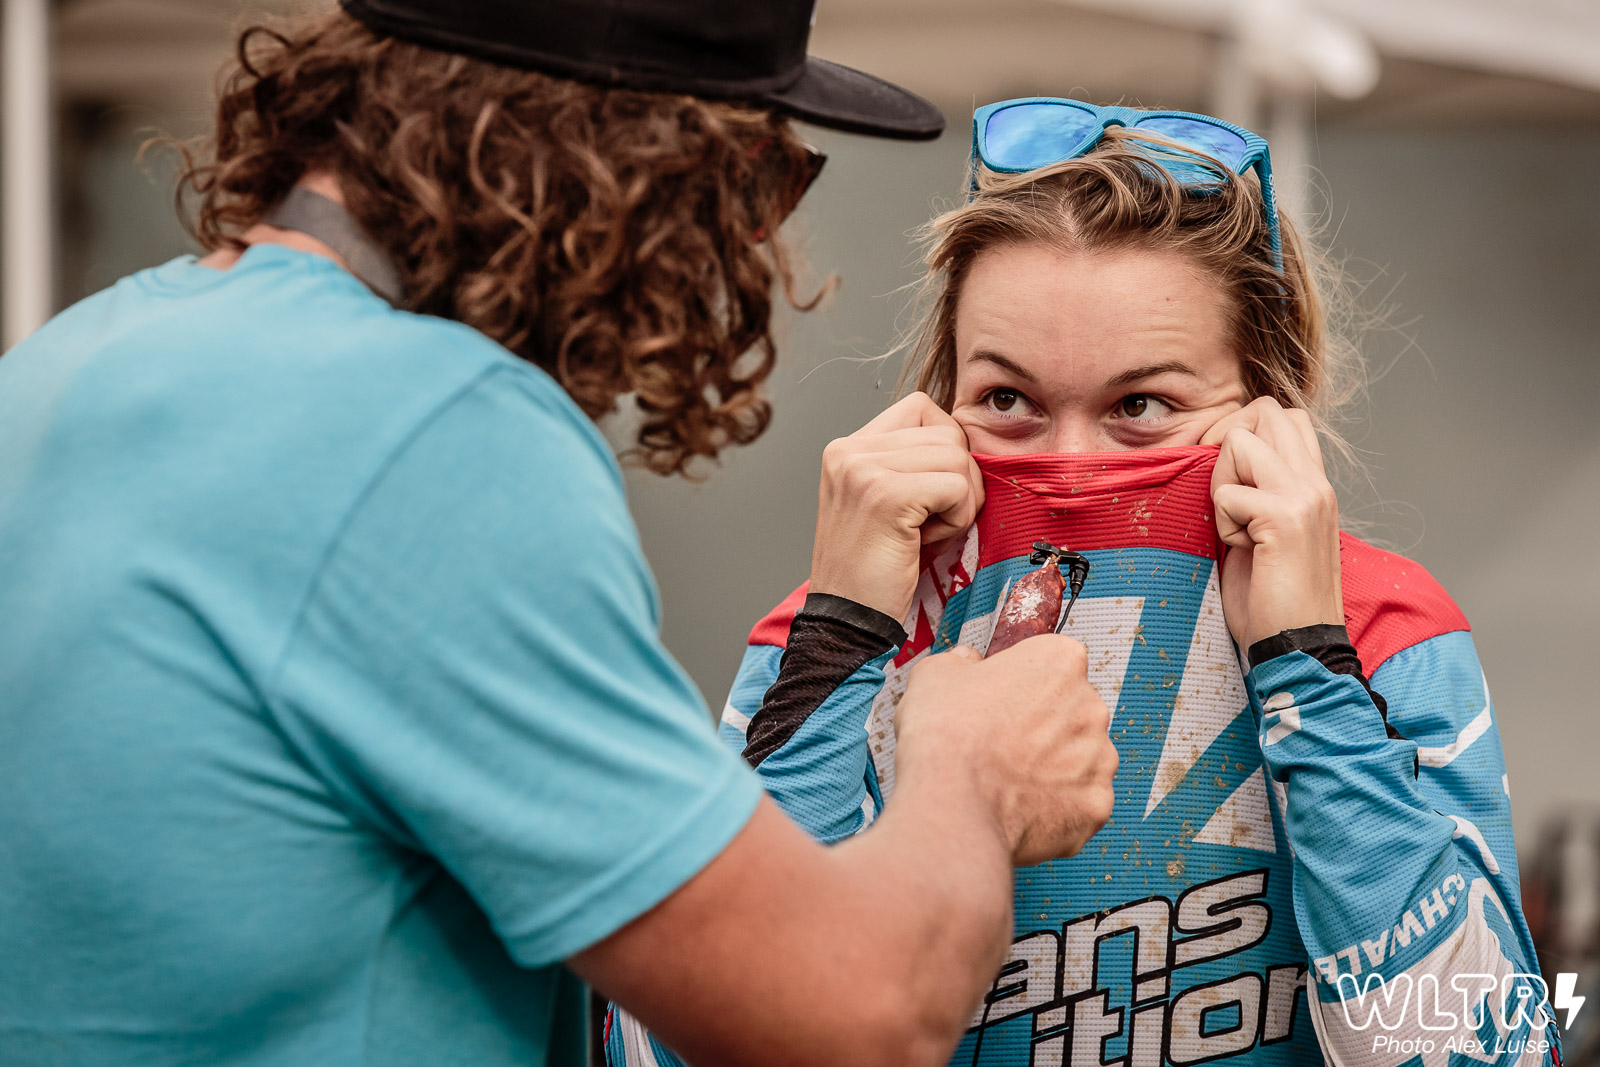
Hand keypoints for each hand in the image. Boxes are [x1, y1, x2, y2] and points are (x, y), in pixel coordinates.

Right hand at [809, 393, 983, 620]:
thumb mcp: (884, 501)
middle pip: (947, 430)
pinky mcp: (886, 495)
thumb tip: (970, 438)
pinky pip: (958, 487)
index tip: (929, 492)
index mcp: (846, 447)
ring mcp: (863, 470)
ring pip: (957, 457)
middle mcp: (848, 450)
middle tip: (930, 521)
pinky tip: (927, 542)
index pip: (920, 407)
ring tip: (926, 532)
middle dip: (958, 478)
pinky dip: (957, 519)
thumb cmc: (875, 569)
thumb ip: (911, 462)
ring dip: (960, 502)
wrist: (846, 621)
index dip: (944, 446)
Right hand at [893, 637, 1117, 866]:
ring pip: (1079, 760)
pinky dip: (1056, 808)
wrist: (954, 803)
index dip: (1022, 683)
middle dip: (1043, 727)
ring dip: (1053, 768)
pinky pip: (1079, 803)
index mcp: (1060, 661)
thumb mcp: (935, 674)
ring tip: (1007, 780)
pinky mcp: (1096, 805)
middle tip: (1001, 743)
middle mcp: (1091, 706)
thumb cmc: (947, 735)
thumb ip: (959, 662)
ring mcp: (1099, 759)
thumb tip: (965, 663)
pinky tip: (1020, 807)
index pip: (1052, 664)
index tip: (1001, 699)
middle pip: (1071, 713)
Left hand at [1200, 397, 1343, 649]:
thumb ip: (1255, 492)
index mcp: (1314, 483)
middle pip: (1264, 411)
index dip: (1242, 431)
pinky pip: (1227, 494)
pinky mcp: (1284, 519)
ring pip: (1241, 442)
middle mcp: (1316, 482)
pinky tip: (1242, 551)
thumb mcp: (1266, 532)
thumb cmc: (1274, 598)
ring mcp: (1304, 497)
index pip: (1283, 415)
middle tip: (1225, 494)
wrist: (1298, 645)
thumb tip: (1218, 461)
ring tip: (1236, 526)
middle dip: (1228, 443)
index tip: (1227, 478)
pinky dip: (1222, 523)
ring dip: (1223, 483)